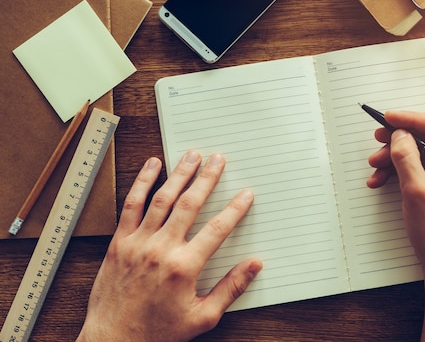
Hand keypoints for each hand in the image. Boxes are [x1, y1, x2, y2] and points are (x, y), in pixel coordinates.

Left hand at [78, 151, 261, 341]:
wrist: (115, 340)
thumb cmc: (158, 332)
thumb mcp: (203, 317)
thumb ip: (231, 288)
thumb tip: (255, 265)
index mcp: (184, 267)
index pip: (217, 229)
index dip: (234, 209)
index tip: (245, 194)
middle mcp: (161, 249)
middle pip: (190, 204)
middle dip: (207, 179)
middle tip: (218, 160)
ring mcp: (138, 242)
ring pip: (162, 199)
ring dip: (179, 174)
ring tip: (192, 156)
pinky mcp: (119, 242)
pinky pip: (131, 205)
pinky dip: (142, 182)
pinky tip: (152, 166)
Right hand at [366, 111, 424, 341]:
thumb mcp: (417, 192)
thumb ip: (407, 158)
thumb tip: (399, 135)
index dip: (412, 119)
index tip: (390, 117)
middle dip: (400, 140)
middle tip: (379, 139)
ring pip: (422, 152)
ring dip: (396, 157)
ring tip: (376, 166)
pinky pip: (421, 167)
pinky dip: (401, 170)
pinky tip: (382, 179)